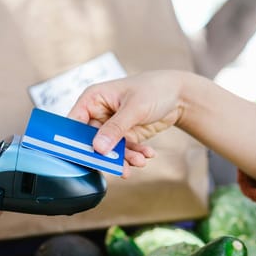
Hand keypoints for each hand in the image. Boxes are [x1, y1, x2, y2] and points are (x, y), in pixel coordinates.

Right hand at [68, 70, 187, 176]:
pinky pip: (124, 151)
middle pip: (91, 141)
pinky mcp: (125, 136)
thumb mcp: (134, 108)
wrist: (180, 95)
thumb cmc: (154, 89)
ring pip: (109, 150)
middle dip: (105, 155)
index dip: (75, 140)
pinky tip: (147, 154)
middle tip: (116, 166)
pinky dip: (135, 156)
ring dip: (123, 158)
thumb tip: (98, 147)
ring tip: (139, 161)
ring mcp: (112, 127)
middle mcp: (99, 113)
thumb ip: (115, 128)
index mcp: (93, 99)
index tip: (83, 156)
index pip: (75, 122)